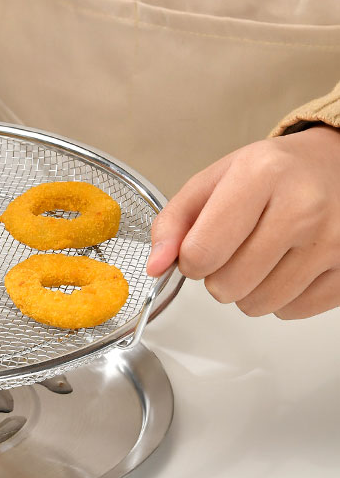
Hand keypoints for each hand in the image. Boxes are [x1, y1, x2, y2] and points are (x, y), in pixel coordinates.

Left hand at [146, 125, 339, 319]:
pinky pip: (291, 311)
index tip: (197, 249)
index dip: (189, 261)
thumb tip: (155, 266)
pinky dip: (280, 296)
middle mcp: (303, 208)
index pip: (202, 252)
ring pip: (258, 305)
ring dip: (248, 288)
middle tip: (235, 247)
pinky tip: (286, 264)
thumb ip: (174, 222)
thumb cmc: (274, 173)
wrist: (335, 166)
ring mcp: (332, 242)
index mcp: (262, 175)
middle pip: (227, 286)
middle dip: (218, 274)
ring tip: (262, 254)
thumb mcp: (214, 180)